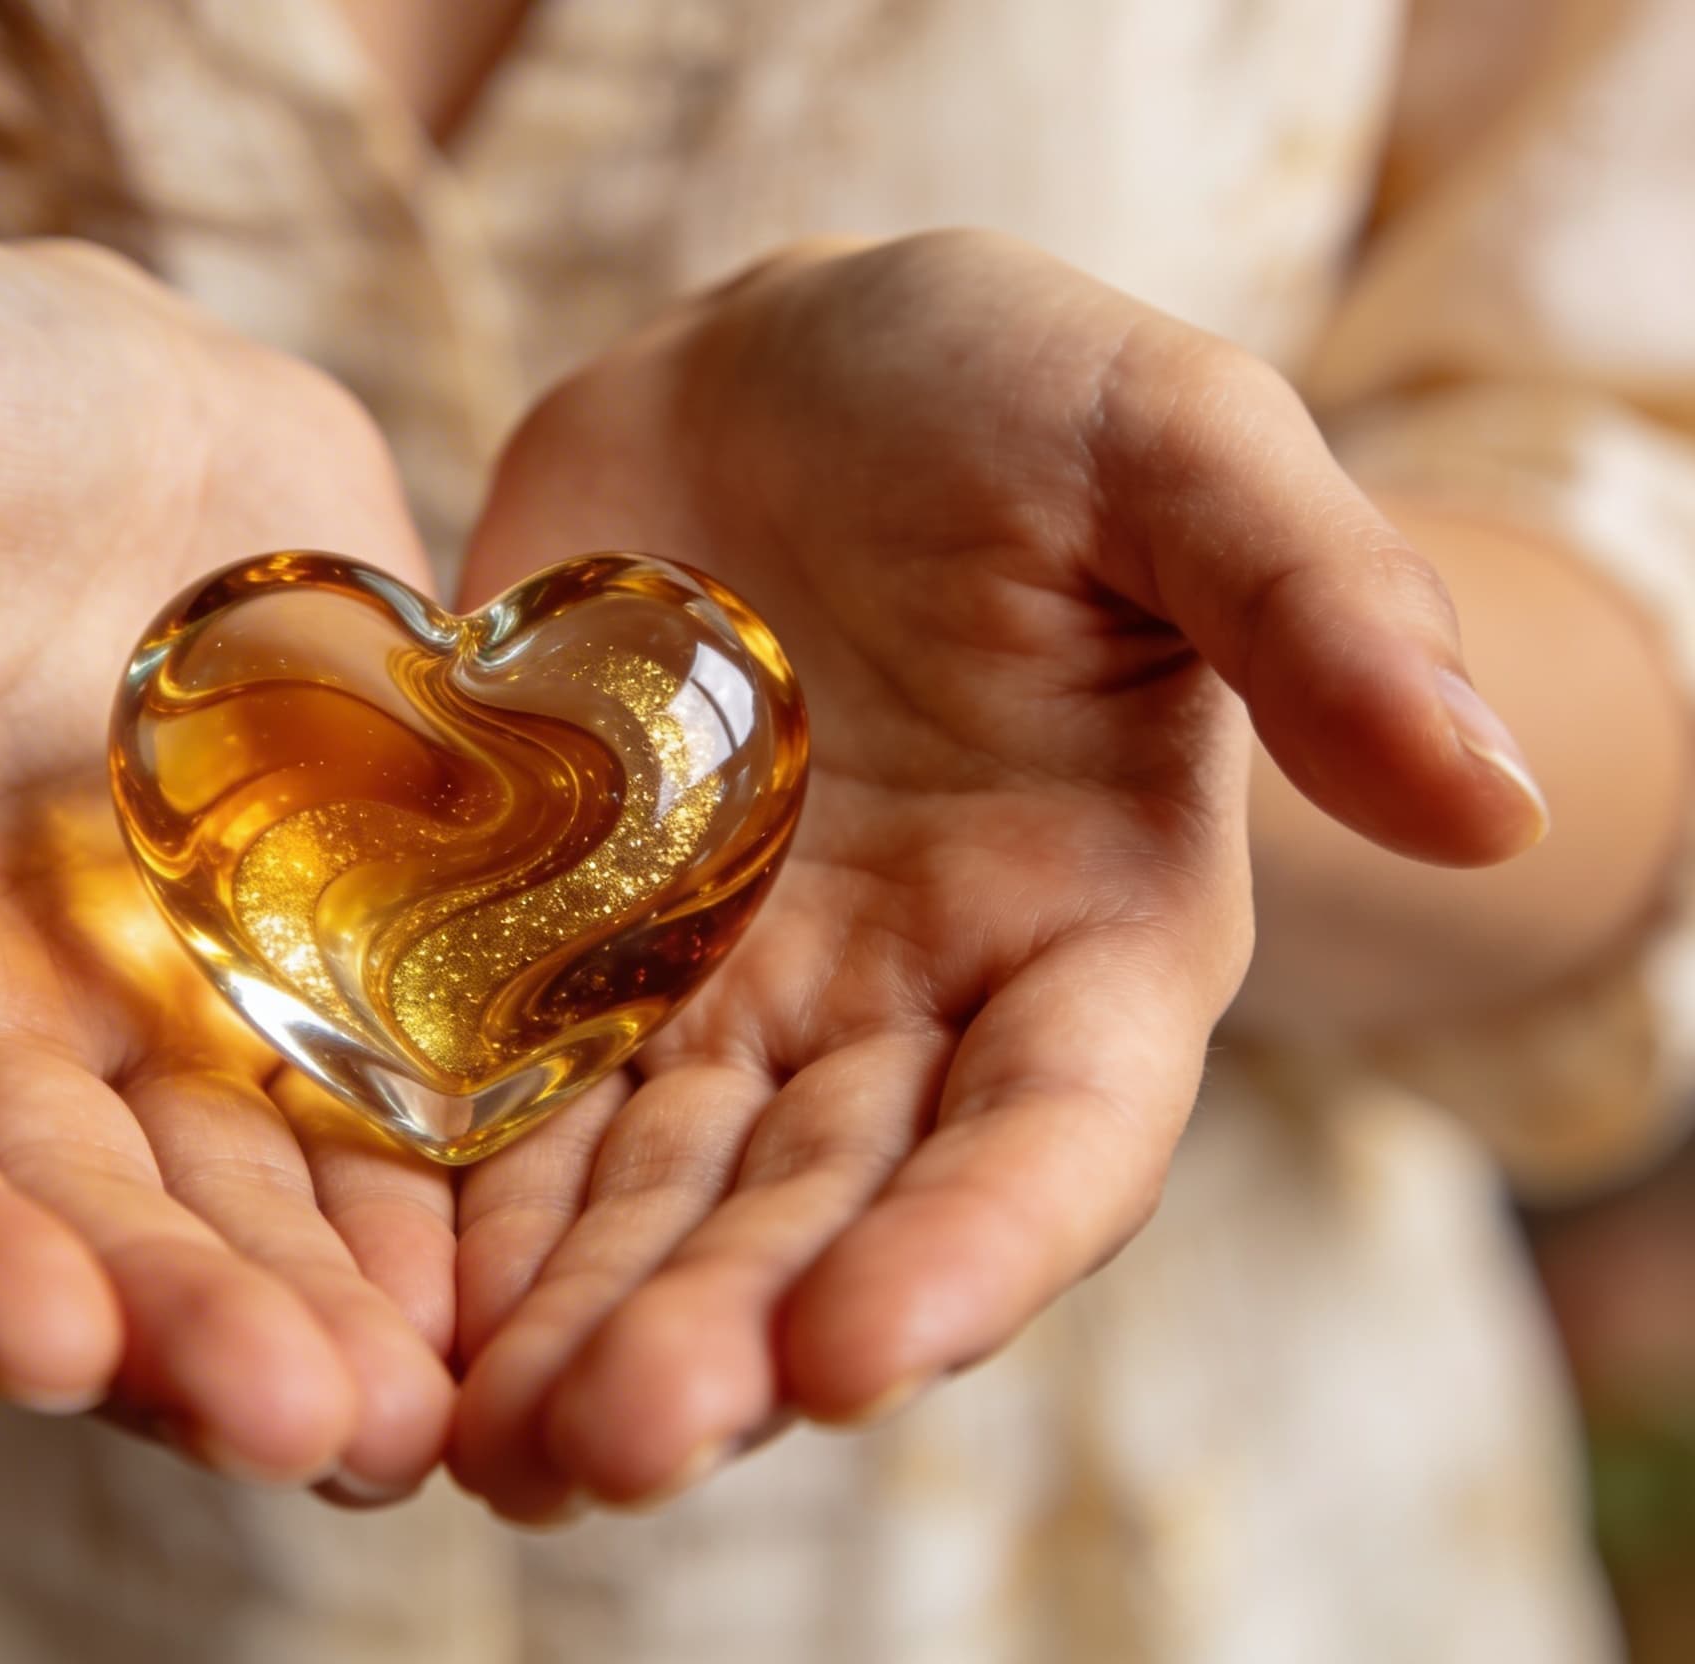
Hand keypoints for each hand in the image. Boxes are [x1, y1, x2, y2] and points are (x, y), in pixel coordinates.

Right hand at [0, 233, 456, 1498]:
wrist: (103, 395)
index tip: (34, 1333)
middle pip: (54, 1205)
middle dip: (164, 1322)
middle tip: (287, 1420)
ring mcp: (146, 1007)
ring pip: (220, 1198)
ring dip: (310, 1312)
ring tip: (404, 1413)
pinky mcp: (303, 970)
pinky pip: (366, 1114)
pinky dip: (424, 1208)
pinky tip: (496, 1298)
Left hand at [445, 231, 1545, 1518]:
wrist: (781, 369)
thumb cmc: (1005, 388)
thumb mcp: (1172, 441)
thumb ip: (1314, 603)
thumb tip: (1498, 797)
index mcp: (1089, 931)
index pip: (1051, 1132)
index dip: (966, 1251)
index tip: (855, 1355)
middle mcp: (910, 1005)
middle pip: (824, 1208)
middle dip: (725, 1332)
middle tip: (612, 1446)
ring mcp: (732, 993)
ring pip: (656, 1194)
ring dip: (577, 1322)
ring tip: (490, 1444)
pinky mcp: (573, 952)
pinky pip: (511, 1099)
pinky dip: (458, 1207)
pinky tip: (387, 1305)